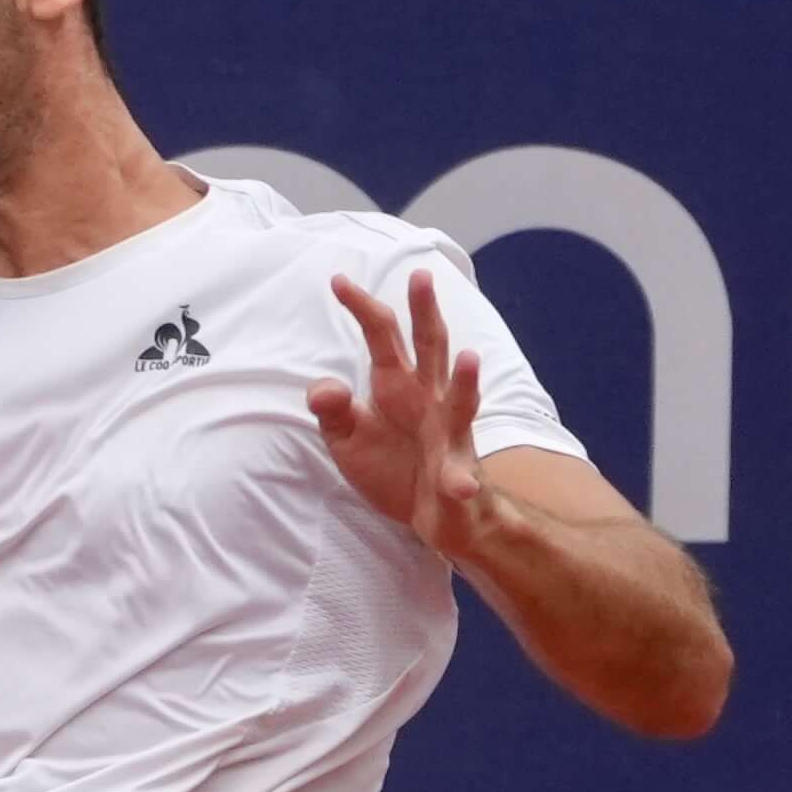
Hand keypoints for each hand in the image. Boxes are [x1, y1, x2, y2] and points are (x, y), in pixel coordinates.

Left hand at [310, 267, 495, 563]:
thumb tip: (320, 389)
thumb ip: (335, 411)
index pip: (382, 337)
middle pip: (430, 348)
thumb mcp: (349, 439)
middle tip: (421, 275)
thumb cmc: (392, 467)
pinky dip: (460, 480)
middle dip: (426, 313)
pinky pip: (460, 476)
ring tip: (472, 357)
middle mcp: (429, 400)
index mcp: (397, 385)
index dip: (362, 309)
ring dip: (468, 381)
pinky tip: (460, 485)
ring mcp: (448, 435)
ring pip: (462, 402)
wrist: (432, 516)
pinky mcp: (456, 476)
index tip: (337, 279)